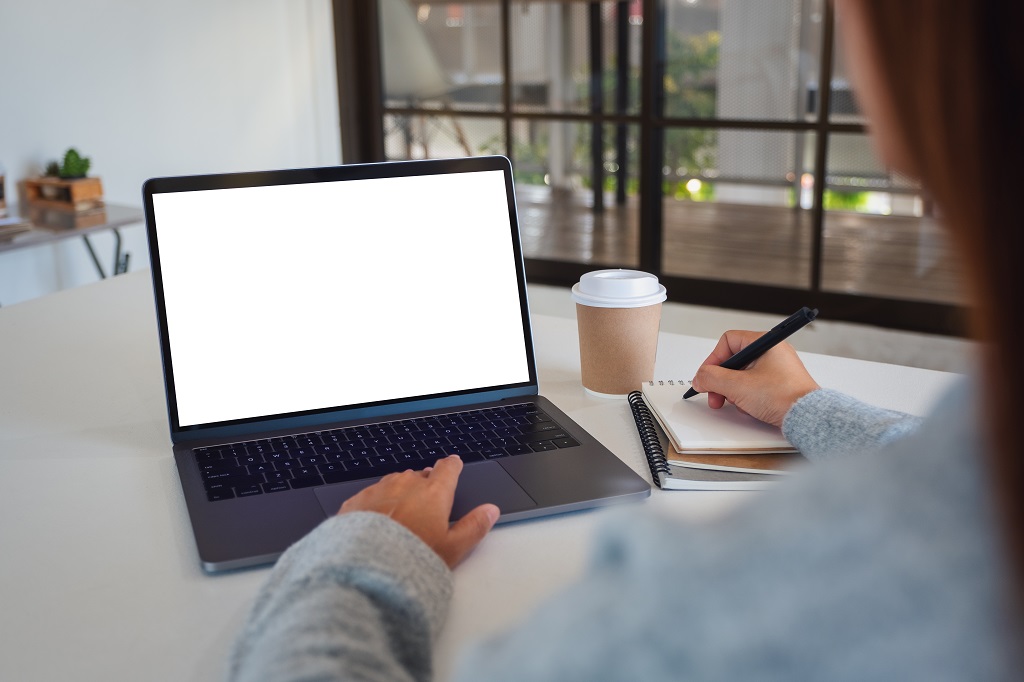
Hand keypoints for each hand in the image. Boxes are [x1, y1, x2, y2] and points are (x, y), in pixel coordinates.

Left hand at [338, 455, 499, 568]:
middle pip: (420, 476)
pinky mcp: (356, 501)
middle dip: (424, 485)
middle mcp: (406, 484)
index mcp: (433, 492)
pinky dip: (376, 505)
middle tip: (426, 506)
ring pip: (394, 484)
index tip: (453, 465)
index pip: (447, 468)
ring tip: (401, 517)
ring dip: (400, 494)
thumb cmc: (409, 558)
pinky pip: (371, 496)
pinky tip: (376, 523)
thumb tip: (490, 512)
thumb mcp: (453, 548)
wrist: (363, 566)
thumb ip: (474, 526)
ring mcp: (379, 490)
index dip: (452, 466)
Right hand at [690, 330, 819, 427]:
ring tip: (736, 403)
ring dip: (733, 391)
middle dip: (721, 380)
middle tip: (715, 394)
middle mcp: (772, 353)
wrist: (807, 418)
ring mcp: (777, 369)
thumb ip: (712, 378)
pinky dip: (746, 397)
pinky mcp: (780, 385)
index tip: (707, 376)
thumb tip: (700, 377)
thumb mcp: (737, 386)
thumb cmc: (783, 397)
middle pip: (734, 360)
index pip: (728, 341)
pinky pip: (754, 386)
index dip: (713, 359)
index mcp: (765, 343)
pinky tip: (750, 408)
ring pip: (742, 375)